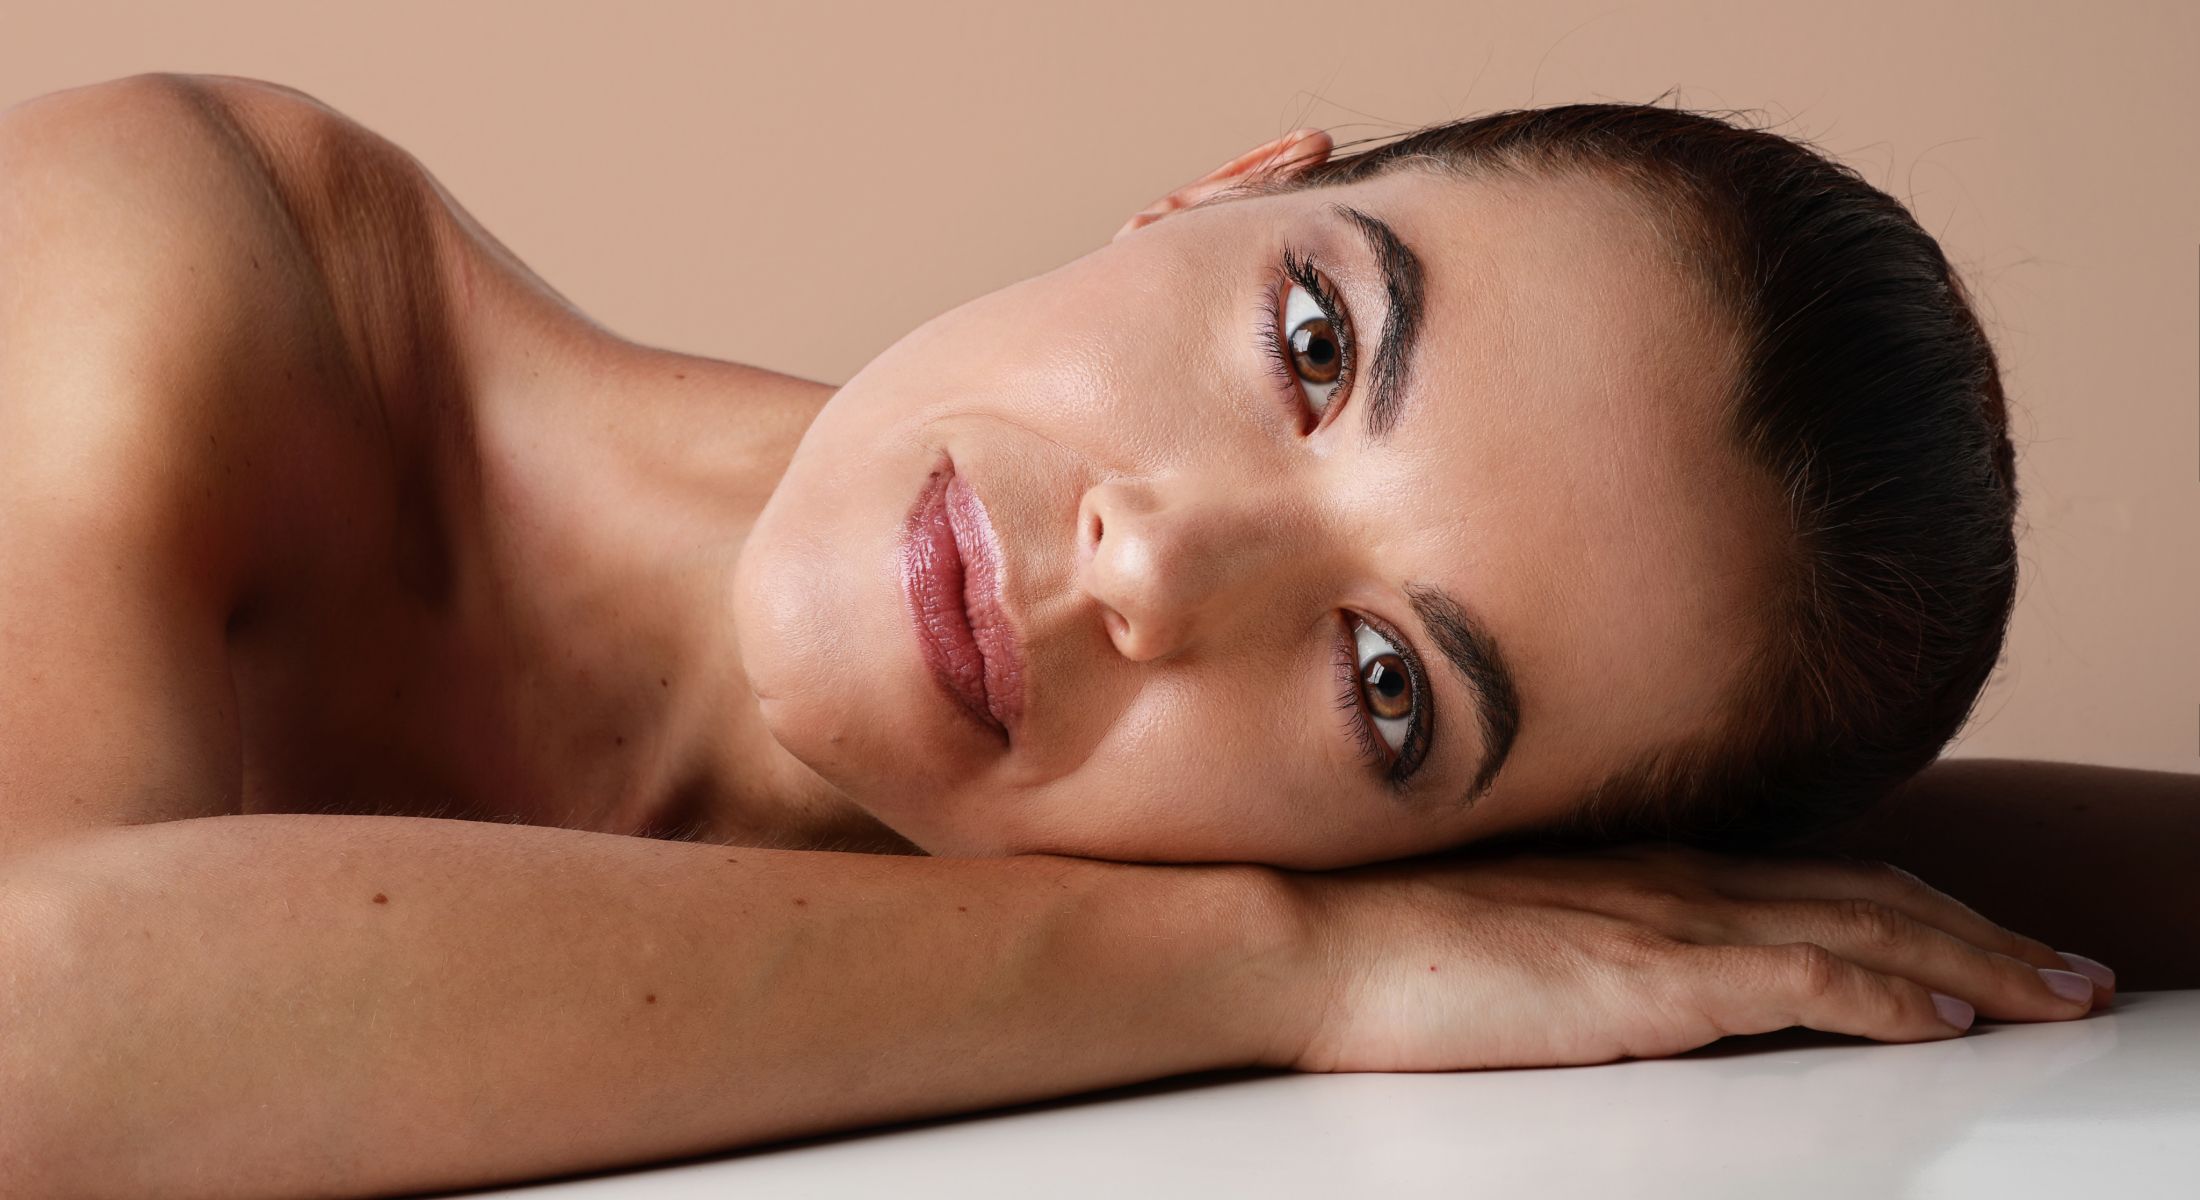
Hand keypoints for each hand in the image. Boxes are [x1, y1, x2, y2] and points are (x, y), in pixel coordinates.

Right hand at [1273, 843, 2112, 1072]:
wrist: (1309, 935)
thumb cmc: (1380, 940)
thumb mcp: (1511, 931)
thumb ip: (1590, 940)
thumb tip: (1634, 976)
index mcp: (1645, 873)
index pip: (1817, 883)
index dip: (1917, 909)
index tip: (1986, 939)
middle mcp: (1677, 881)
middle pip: (1871, 898)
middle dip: (1985, 935)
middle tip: (2072, 971)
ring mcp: (1668, 922)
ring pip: (1867, 932)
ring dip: (1979, 964)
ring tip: (2060, 994)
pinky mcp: (1650, 973)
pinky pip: (1807, 982)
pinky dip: (1891, 995)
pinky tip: (1949, 1018)